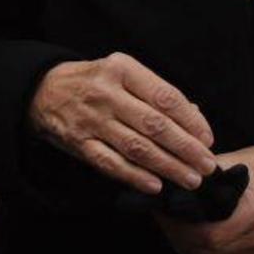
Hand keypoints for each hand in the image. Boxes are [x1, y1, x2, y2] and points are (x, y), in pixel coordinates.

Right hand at [29, 53, 216, 195]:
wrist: (44, 90)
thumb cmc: (96, 82)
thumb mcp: (124, 73)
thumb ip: (157, 93)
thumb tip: (195, 117)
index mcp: (123, 69)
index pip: (165, 97)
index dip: (191, 121)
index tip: (208, 139)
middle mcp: (107, 93)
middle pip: (155, 124)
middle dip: (186, 148)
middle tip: (207, 165)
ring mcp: (91, 119)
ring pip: (136, 147)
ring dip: (167, 166)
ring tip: (190, 179)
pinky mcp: (79, 143)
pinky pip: (111, 163)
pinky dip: (135, 176)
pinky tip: (156, 185)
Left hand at [156, 145, 253, 253]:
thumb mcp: (230, 162)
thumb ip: (202, 175)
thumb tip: (169, 181)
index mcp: (252, 212)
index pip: (207, 236)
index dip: (179, 229)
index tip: (164, 213)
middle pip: (206, 253)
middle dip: (179, 238)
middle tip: (165, 220)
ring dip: (188, 248)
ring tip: (175, 228)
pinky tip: (193, 239)